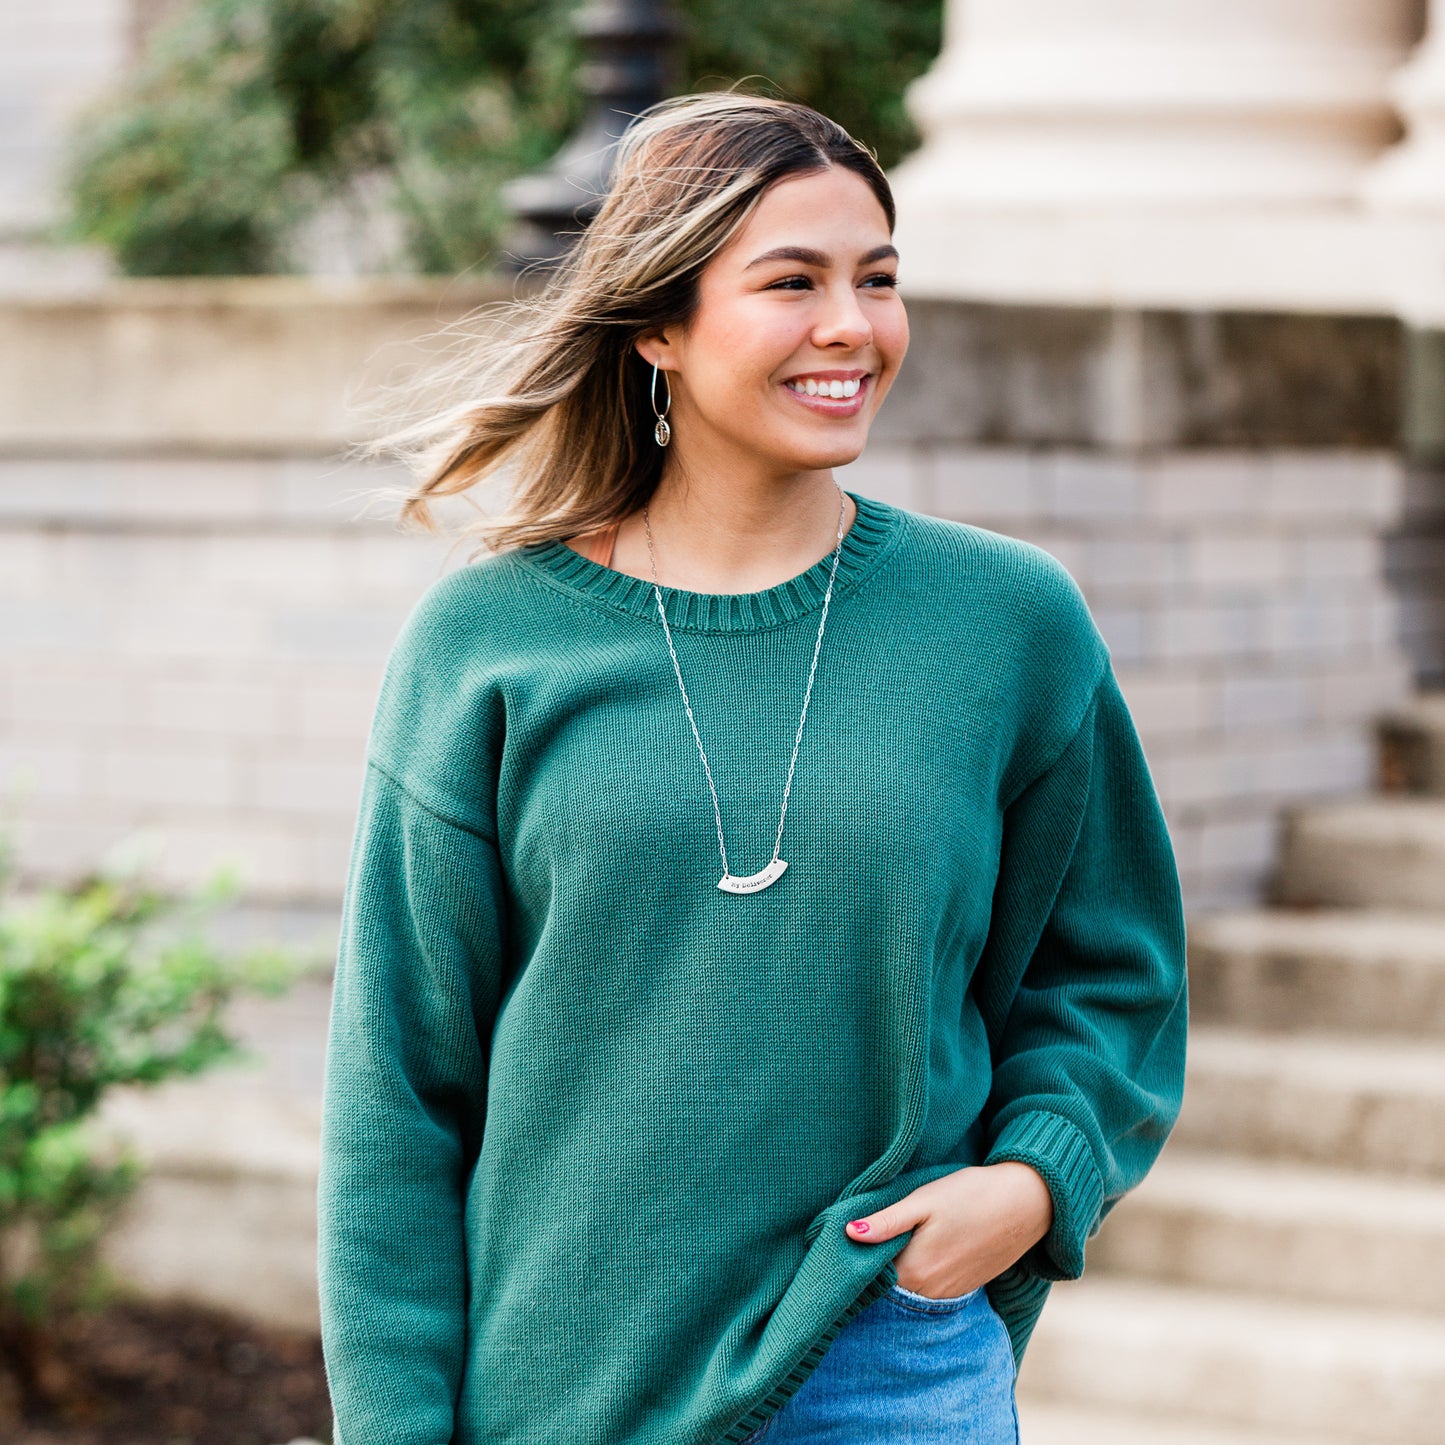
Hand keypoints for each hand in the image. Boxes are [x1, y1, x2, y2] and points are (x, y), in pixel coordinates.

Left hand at [844, 1162, 1053, 1297]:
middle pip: (888, 1287)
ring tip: (884, 1245)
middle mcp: (930, 1292)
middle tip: (859, 1241)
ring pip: (909, 1290)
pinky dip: (918, 1276)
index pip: (870, 1277)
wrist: (1026, 1203)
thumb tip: (848, 1233)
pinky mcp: (965, 1288)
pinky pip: (930, 1289)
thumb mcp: (924, 1200)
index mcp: (914, 1270)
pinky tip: (916, 1252)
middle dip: (872, 1270)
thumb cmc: (971, 1195)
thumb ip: (887, 1221)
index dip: (854, 1261)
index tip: (841, 1243)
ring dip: (895, 1273)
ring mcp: (949, 1294)